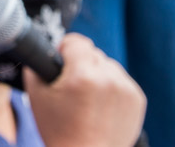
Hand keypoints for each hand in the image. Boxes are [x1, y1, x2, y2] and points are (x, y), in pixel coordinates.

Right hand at [23, 34, 145, 146]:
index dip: (65, 50)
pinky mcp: (137, 99)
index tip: (62, 62)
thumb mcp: (36, 96)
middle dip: (81, 65)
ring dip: (98, 75)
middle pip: (93, 53)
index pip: (76, 42)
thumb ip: (38, 64)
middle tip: (73, 88)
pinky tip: (101, 106)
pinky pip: (121, 80)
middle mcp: (108, 79)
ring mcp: (126, 89)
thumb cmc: (60, 132)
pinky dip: (112, 88)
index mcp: (83, 76)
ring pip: (108, 66)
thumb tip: (47, 49)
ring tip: (88, 99)